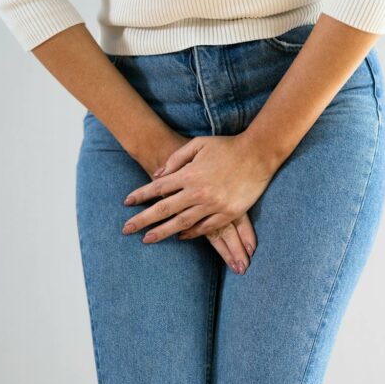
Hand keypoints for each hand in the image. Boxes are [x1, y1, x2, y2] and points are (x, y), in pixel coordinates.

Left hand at [122, 134, 274, 270]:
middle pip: (164, 209)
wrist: (258, 154)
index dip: (140, 196)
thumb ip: (176, 159)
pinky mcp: (228, 212)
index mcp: (189, 174)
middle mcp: (198, 191)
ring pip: (182, 223)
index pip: (158, 187)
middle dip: (143, 220)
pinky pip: (206, 227)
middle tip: (127, 230)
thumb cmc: (227, 146)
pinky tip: (180, 237)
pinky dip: (192, 234)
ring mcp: (213, 204)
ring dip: (163, 232)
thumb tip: (157, 175)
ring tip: (147, 239)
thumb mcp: (198, 144)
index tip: (126, 203)